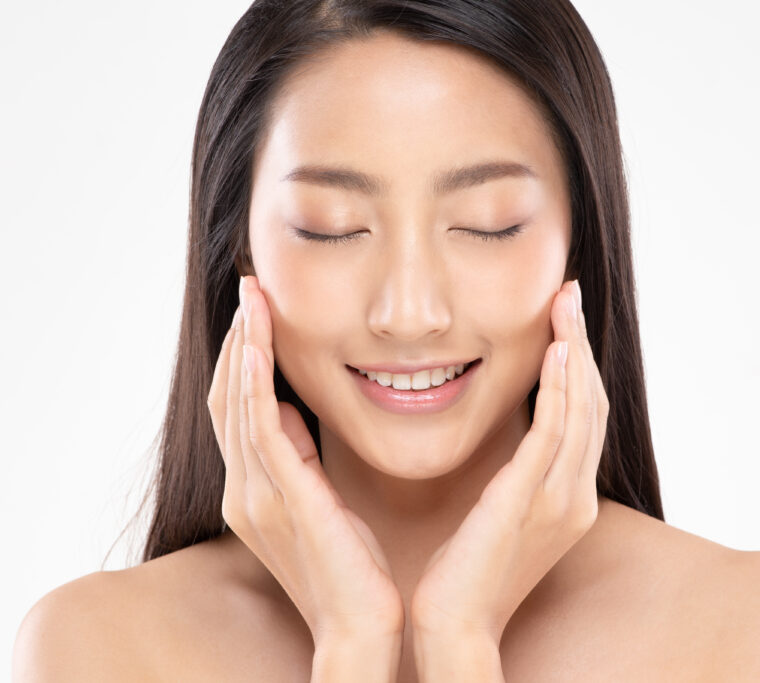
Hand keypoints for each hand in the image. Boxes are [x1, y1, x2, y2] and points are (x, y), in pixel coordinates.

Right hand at [207, 275, 404, 645]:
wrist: (360, 625)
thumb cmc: (354, 567)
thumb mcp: (324, 501)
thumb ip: (301, 460)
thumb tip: (293, 411)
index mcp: (255, 489)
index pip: (239, 409)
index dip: (244, 357)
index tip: (260, 311)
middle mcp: (244, 489)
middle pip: (227, 398)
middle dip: (239, 339)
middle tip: (251, 287)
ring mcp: (256, 495)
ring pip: (237, 405)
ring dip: (243, 346)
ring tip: (253, 296)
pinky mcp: (281, 500)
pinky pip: (258, 431)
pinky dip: (252, 384)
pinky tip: (256, 345)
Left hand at [409, 279, 608, 644]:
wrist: (455, 623)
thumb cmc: (468, 569)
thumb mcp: (503, 512)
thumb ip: (517, 472)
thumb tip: (512, 435)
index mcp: (570, 497)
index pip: (584, 417)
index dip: (579, 365)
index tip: (564, 321)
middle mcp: (575, 494)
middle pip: (592, 404)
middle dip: (582, 345)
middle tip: (568, 296)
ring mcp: (558, 498)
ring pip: (581, 410)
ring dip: (575, 352)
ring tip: (564, 306)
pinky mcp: (529, 499)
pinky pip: (554, 433)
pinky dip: (561, 389)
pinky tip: (558, 351)